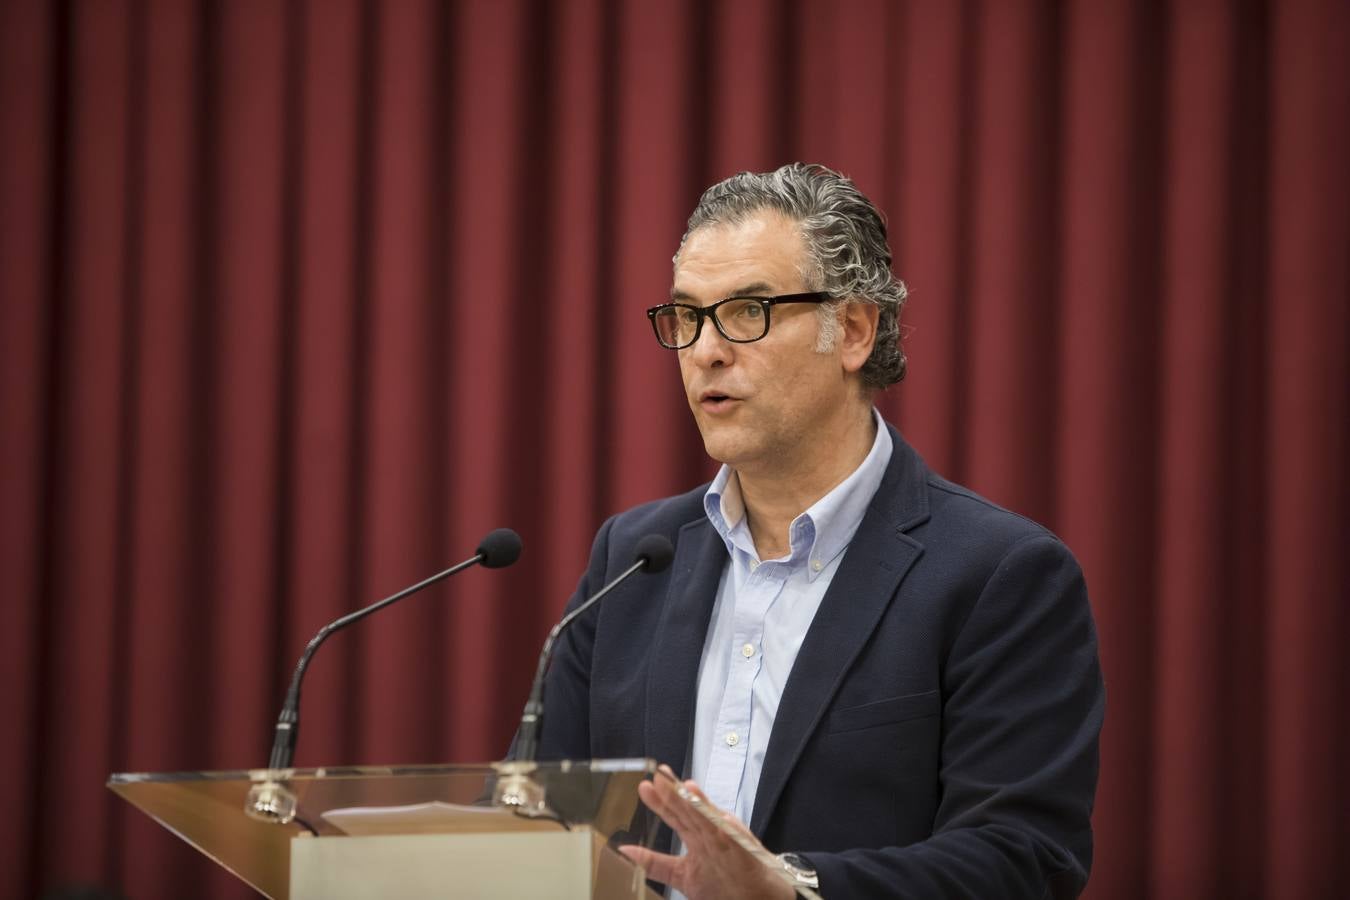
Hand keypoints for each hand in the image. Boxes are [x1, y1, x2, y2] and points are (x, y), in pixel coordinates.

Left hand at [618, 765, 795, 899]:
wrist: (757, 899)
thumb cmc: (723, 885)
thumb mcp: (681, 875)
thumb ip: (653, 863)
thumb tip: (623, 851)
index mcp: (696, 838)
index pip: (675, 815)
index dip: (660, 801)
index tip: (645, 786)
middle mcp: (710, 836)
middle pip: (691, 812)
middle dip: (677, 795)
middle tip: (661, 775)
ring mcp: (728, 844)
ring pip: (713, 822)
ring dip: (702, 805)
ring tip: (689, 788)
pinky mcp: (744, 855)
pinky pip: (738, 843)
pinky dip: (730, 831)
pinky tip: (723, 818)